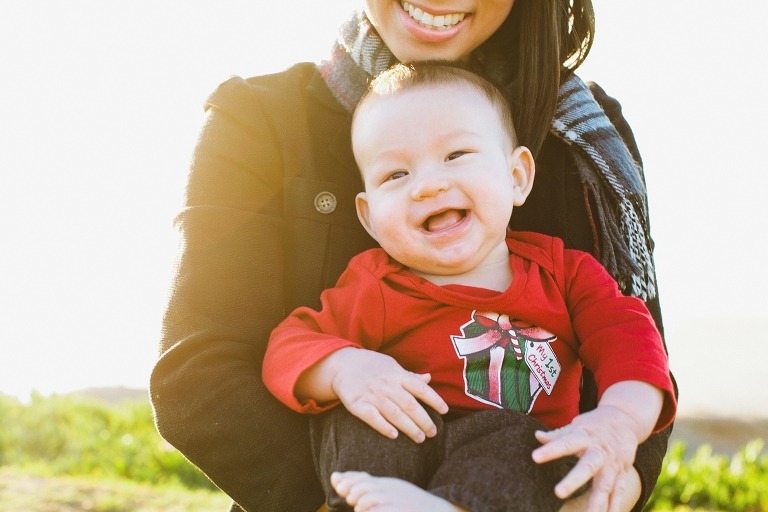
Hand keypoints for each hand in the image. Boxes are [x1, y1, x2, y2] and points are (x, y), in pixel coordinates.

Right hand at [331, 348, 448, 442]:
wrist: (343, 365)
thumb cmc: (371, 366)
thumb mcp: (391, 366)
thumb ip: (409, 376)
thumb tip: (429, 378)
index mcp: (397, 375)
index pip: (420, 388)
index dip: (434, 400)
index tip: (444, 411)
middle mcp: (387, 385)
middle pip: (410, 404)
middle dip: (424, 420)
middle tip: (433, 433)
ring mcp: (372, 395)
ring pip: (394, 413)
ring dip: (409, 427)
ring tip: (420, 438)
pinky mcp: (357, 404)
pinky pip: (372, 417)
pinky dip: (383, 427)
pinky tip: (394, 435)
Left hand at [531, 406, 639, 511]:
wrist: (626, 420)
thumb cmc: (595, 424)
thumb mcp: (577, 425)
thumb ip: (558, 434)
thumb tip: (537, 436)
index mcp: (585, 436)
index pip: (566, 442)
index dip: (551, 450)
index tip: (535, 457)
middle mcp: (600, 451)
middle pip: (588, 466)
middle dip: (574, 480)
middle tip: (558, 493)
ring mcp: (612, 464)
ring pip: (605, 485)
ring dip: (597, 503)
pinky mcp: (622, 474)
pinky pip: (619, 493)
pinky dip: (614, 507)